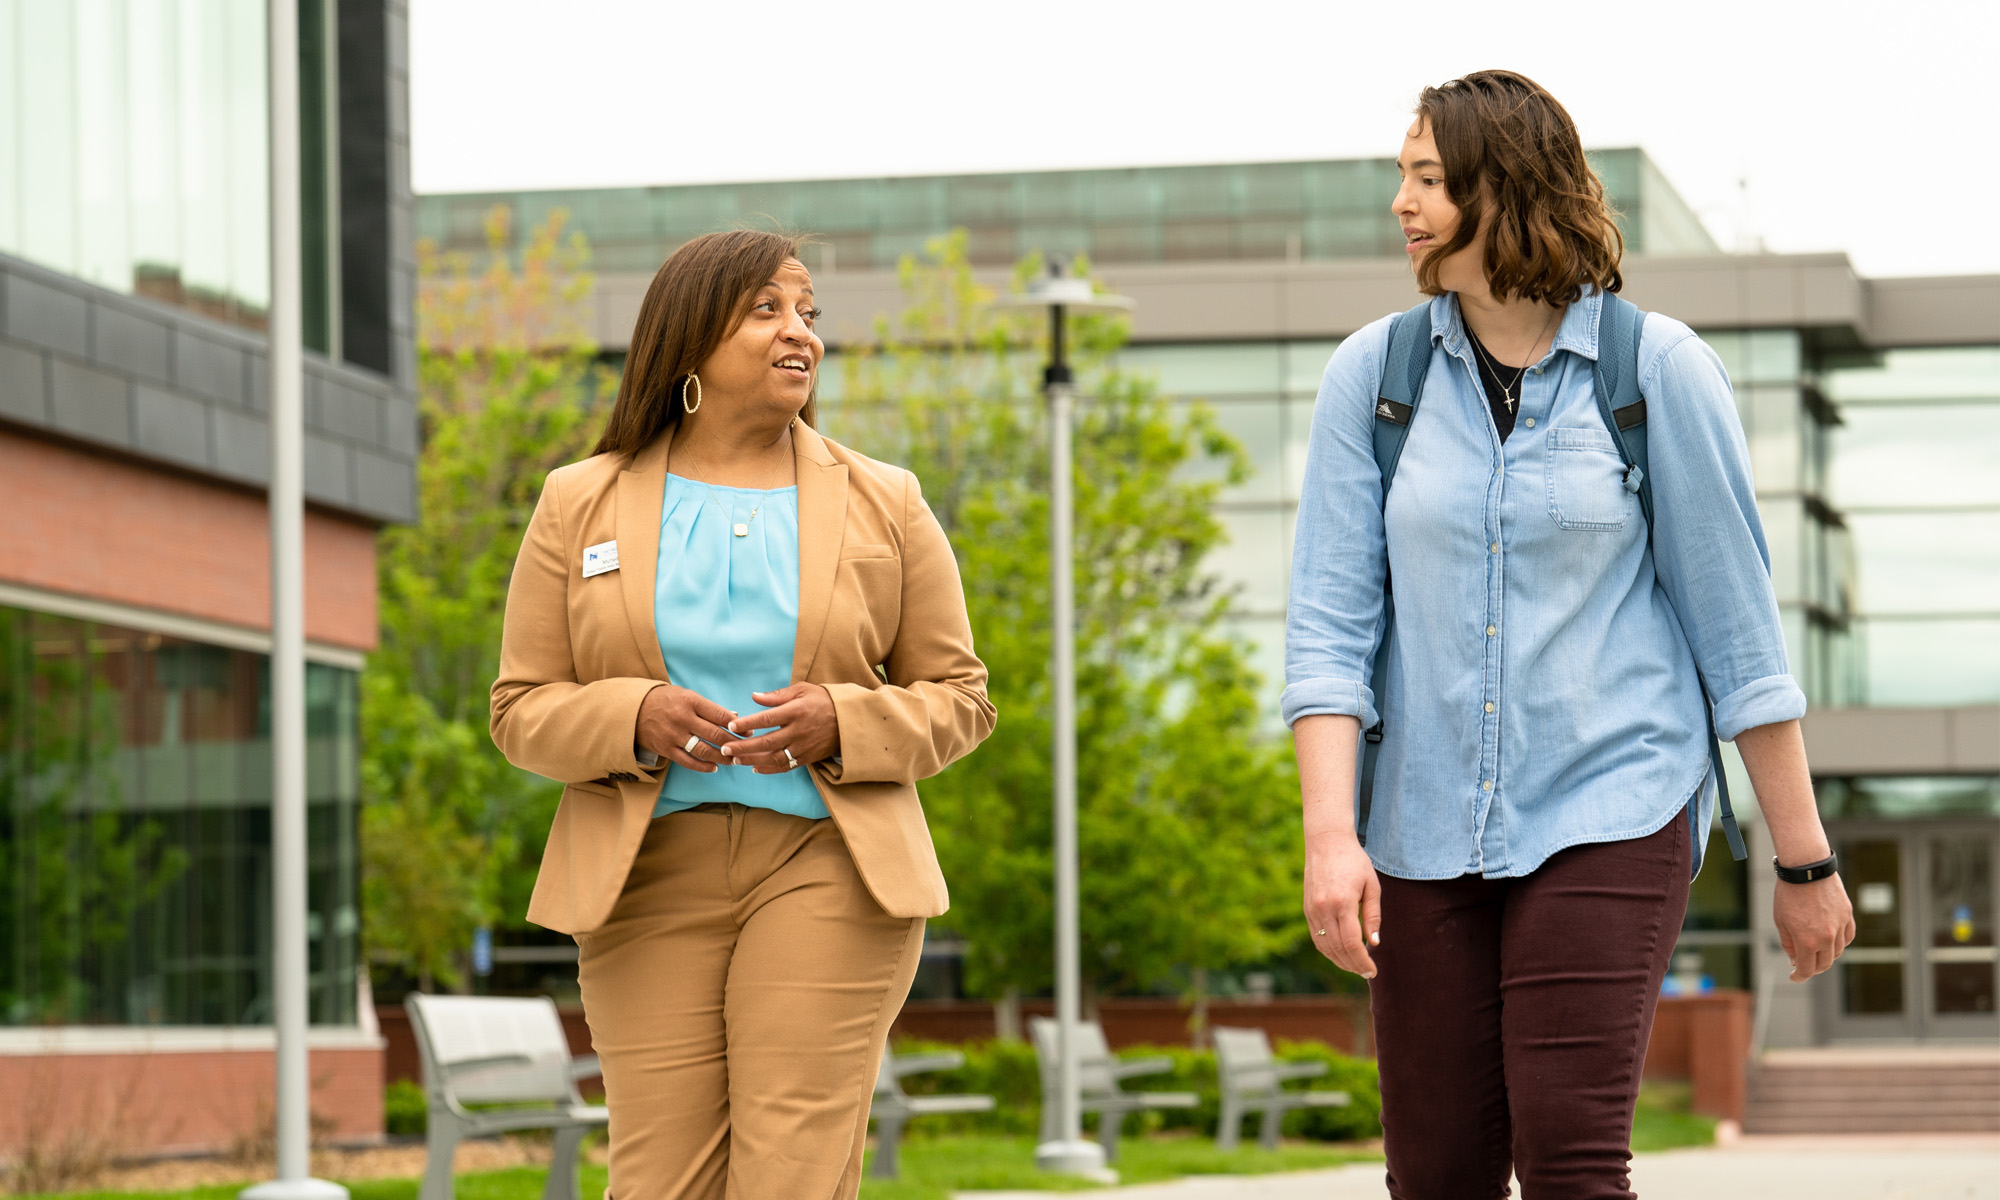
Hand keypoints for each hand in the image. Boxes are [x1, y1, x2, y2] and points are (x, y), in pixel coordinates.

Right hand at [635, 684, 740, 773]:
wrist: (635, 709)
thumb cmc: (666, 700)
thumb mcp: (686, 695)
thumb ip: (708, 707)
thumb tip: (733, 717)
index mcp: (691, 702)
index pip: (720, 715)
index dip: (737, 725)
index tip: (748, 731)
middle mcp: (683, 718)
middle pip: (715, 734)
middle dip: (733, 743)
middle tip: (744, 748)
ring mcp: (674, 735)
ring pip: (704, 750)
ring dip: (722, 757)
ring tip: (733, 760)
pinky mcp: (666, 749)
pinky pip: (688, 761)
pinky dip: (703, 766)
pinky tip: (714, 767)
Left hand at [721, 683, 839, 773]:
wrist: (848, 719)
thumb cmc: (822, 700)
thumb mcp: (802, 690)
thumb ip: (777, 696)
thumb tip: (754, 697)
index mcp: (796, 711)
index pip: (767, 718)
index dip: (748, 723)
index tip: (732, 726)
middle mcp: (799, 730)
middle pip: (767, 741)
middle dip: (743, 747)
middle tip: (725, 748)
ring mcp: (803, 746)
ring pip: (774, 757)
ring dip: (753, 760)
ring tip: (736, 760)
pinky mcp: (807, 757)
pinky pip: (786, 766)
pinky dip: (769, 769)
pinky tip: (755, 768)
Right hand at [1303, 831, 1381, 978]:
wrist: (1326, 842)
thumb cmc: (1354, 861)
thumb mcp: (1371, 886)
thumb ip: (1373, 915)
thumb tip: (1374, 944)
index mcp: (1342, 902)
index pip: (1352, 942)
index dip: (1362, 961)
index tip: (1373, 970)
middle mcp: (1323, 908)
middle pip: (1337, 949)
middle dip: (1353, 965)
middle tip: (1367, 973)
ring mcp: (1312, 910)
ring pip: (1324, 946)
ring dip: (1340, 961)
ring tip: (1355, 967)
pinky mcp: (1306, 909)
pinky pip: (1317, 938)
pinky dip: (1329, 950)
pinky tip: (1341, 954)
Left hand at [1774, 872, 1855, 981]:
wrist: (1806, 868)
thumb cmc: (1788, 894)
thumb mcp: (1781, 921)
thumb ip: (1788, 944)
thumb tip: (1795, 960)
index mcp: (1807, 941)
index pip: (1807, 969)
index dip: (1799, 976)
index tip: (1794, 976)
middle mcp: (1827, 937)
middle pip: (1824, 964)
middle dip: (1813, 967)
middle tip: (1803, 964)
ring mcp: (1840, 926)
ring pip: (1838, 951)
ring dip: (1826, 955)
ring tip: (1814, 949)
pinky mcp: (1848, 915)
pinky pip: (1848, 937)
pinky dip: (1840, 942)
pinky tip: (1830, 940)